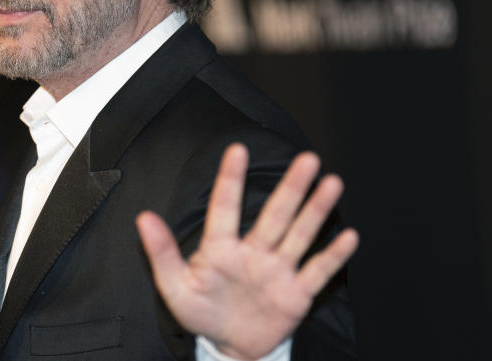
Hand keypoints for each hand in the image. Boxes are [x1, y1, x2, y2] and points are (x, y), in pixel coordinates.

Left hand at [136, 143, 358, 360]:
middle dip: (291, 187)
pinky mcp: (296, 294)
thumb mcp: (174, 287)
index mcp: (221, 248)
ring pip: (299, 235)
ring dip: (316, 211)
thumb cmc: (201, 312)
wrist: (230, 346)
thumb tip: (143, 217)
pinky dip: (332, 256)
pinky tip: (348, 235)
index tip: (237, 150)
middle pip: (275, 214)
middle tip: (306, 159)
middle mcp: (254, 252)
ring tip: (331, 183)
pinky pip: (317, 272)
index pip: (226, 207)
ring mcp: (277, 271)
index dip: (230, 179)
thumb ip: (161, 253)